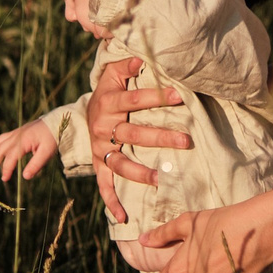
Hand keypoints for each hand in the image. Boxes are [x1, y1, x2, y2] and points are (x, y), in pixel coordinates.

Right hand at [0, 119, 58, 181]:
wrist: (56, 121)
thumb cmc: (53, 138)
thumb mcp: (47, 152)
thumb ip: (36, 165)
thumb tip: (25, 177)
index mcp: (23, 141)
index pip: (10, 157)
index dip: (6, 169)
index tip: (4, 179)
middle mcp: (16, 136)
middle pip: (0, 150)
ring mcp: (15, 133)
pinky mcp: (16, 132)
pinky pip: (1, 138)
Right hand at [82, 56, 189, 220]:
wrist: (86, 111)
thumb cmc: (109, 90)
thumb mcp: (113, 74)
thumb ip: (126, 64)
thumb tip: (142, 56)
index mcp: (108, 102)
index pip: (134, 100)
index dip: (157, 98)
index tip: (180, 96)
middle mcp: (103, 127)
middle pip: (133, 134)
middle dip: (160, 137)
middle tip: (186, 141)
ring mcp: (101, 149)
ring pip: (120, 162)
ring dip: (139, 172)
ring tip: (161, 178)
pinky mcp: (98, 164)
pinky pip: (103, 185)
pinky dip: (111, 201)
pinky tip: (123, 217)